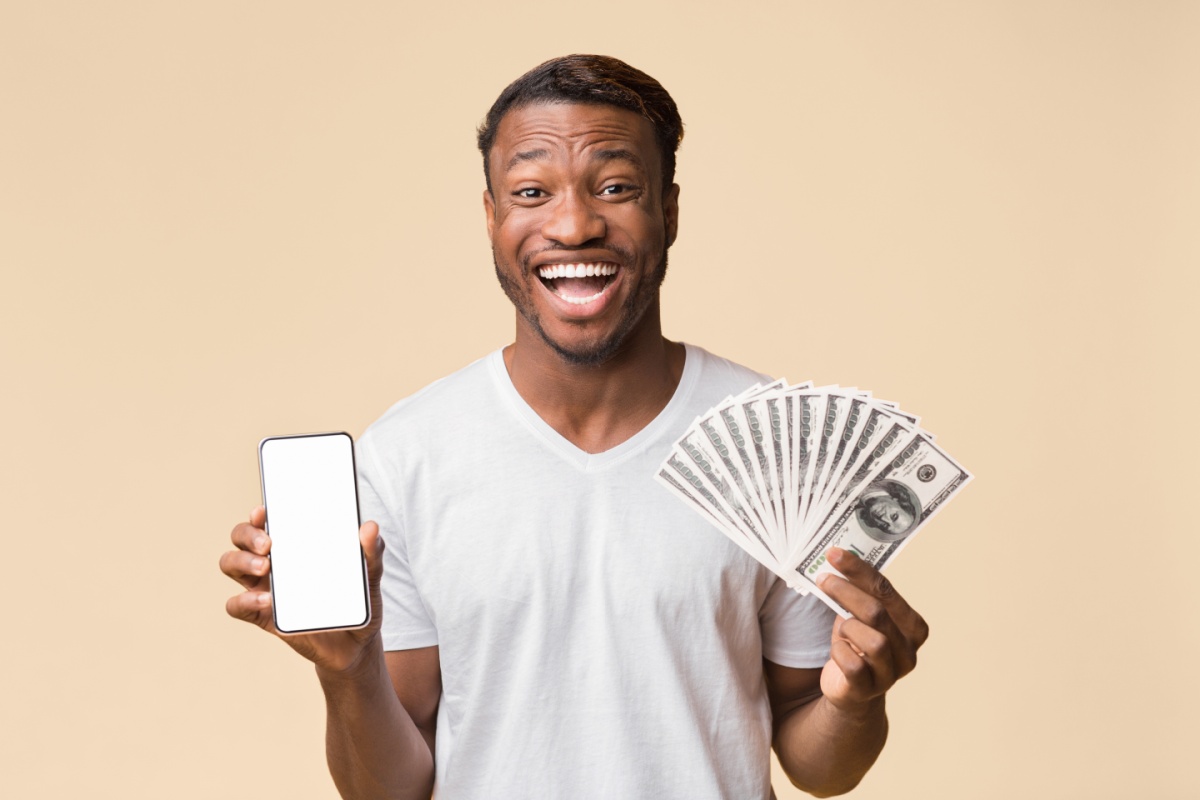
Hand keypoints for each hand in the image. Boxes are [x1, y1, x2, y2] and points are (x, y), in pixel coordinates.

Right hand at [219, 506, 386, 676]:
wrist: (356, 645)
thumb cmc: (357, 603)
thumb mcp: (370, 577)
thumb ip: (372, 553)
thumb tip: (371, 527)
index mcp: (294, 545)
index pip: (267, 520)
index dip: (259, 513)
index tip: (264, 510)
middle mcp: (273, 561)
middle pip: (241, 537)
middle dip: (248, 534)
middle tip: (269, 544)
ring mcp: (264, 587)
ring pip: (230, 564)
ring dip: (241, 561)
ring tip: (265, 567)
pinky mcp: (263, 616)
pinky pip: (236, 605)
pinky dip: (244, 599)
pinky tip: (266, 600)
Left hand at [814, 547, 928, 712]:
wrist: (850, 688)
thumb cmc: (857, 642)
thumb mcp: (861, 616)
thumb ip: (860, 593)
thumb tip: (836, 558)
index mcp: (913, 627)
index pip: (886, 590)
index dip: (858, 570)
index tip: (833, 553)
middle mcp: (908, 651)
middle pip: (877, 612)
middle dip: (846, 591)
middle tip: (822, 578)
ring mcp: (891, 674)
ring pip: (872, 641)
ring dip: (848, 628)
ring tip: (842, 630)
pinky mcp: (868, 690)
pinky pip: (854, 665)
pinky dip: (840, 653)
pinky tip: (838, 651)